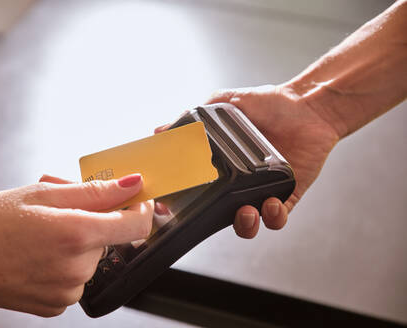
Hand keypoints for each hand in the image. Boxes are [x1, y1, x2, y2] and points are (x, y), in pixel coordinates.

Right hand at [0, 174, 152, 316]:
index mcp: (77, 234)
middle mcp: (78, 267)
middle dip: (92, 219)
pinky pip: (76, 276)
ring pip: (92, 256)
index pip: (136, 224)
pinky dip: (66, 262)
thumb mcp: (42, 194)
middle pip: (109, 237)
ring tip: (42, 233)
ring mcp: (68, 289)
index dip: (140, 207)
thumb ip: (94, 191)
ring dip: (77, 241)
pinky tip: (39, 254)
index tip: (134, 198)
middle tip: (60, 210)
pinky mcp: (58, 304)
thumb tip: (130, 184)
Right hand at [156, 84, 338, 237]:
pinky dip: (273, 217)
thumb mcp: (223, 104)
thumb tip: (159, 131)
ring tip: (246, 213)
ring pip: (249, 221)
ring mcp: (263, 189)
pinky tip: (270, 204)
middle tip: (212, 212)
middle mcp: (241, 181)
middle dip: (214, 219)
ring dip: (245, 224)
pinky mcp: (287, 193)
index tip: (171, 208)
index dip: (185, 203)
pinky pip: (278, 217)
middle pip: (222, 212)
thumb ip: (193, 119)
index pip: (200, 190)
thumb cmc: (268, 102)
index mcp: (223, 166)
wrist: (308, 104)